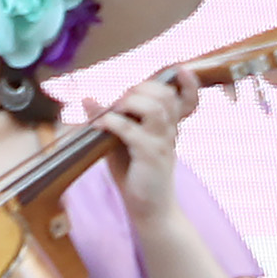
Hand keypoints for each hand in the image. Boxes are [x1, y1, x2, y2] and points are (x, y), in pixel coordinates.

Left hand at [93, 71, 198, 215]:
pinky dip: (111, 122)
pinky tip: (98, 125)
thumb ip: (110, 118)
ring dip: (129, 102)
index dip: (189, 84)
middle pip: (165, 96)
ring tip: (113, 110)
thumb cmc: (136, 172)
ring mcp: (162, 143)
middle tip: (122, 100)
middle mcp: (170, 131)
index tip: (182, 68)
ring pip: (154, 108)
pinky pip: (130, 130)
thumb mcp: (122, 141)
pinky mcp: (150, 156)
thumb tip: (87, 97)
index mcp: (169, 126)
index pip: (188, 100)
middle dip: (142, 88)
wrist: (149, 209)